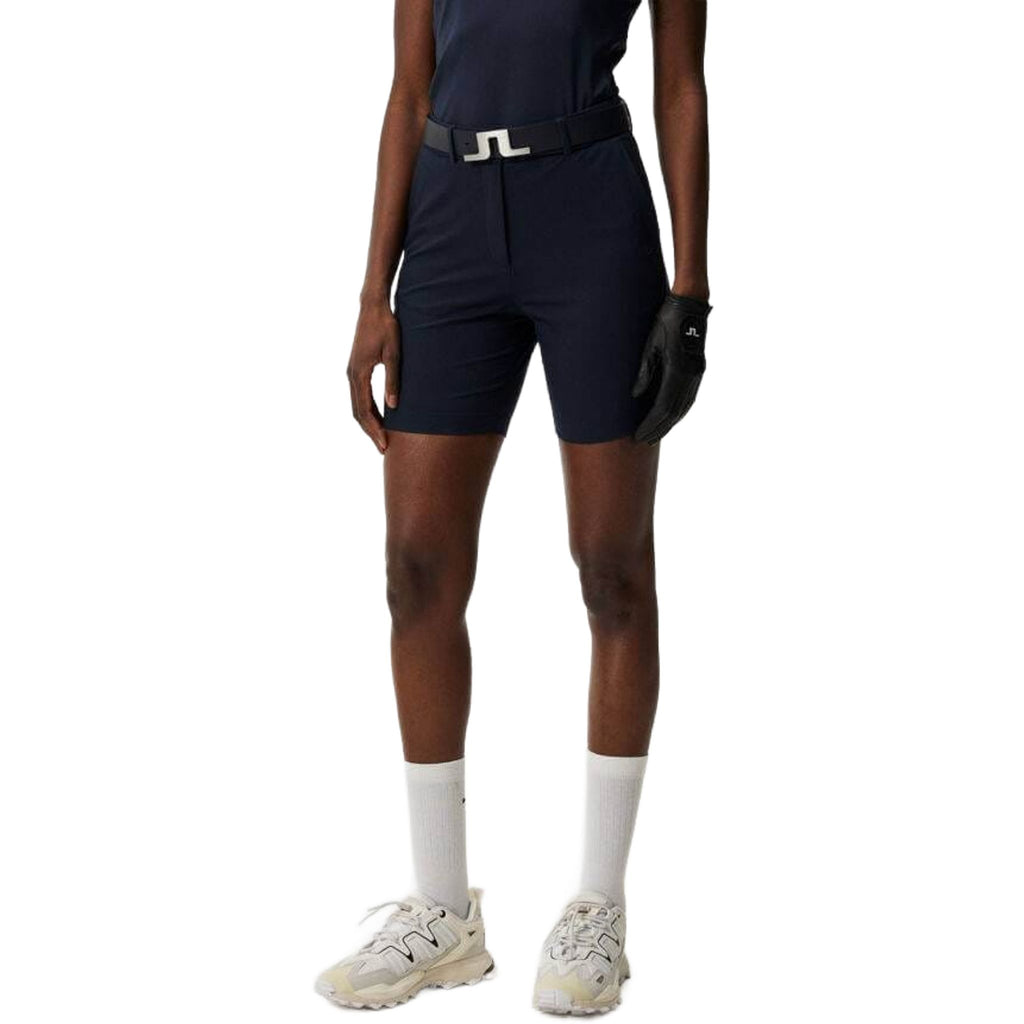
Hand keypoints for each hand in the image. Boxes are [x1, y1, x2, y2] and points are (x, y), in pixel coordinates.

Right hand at [347, 299, 399, 452]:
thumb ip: (393, 380)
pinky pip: (359, 396)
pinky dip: (367, 411)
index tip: (385, 444)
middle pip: (358, 413)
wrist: (373, 307)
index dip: (375, 430)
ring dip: (368, 423)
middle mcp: (351, 376)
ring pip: (357, 406)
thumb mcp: (394, 354)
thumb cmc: (386, 328)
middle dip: (371, 432)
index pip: (365, 411)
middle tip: (384, 448)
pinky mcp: (356, 369)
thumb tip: (394, 407)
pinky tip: (379, 418)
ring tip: (382, 438)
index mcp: (359, 374)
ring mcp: (352, 372)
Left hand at [632, 294, 711, 444]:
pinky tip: (670, 417)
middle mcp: (690, 375)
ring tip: (655, 434)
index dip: (650, 423)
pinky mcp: (698, 369)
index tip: (639, 435)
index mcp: (678, 370)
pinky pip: (688, 398)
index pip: (662, 406)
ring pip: (683, 407)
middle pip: (674, 412)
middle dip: (658, 428)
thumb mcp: (650, 344)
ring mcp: (696, 373)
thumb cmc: (666, 320)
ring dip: (669, 423)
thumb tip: (635, 395)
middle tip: (644, 441)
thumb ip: (645, 370)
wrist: (690, 304)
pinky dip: (678, 411)